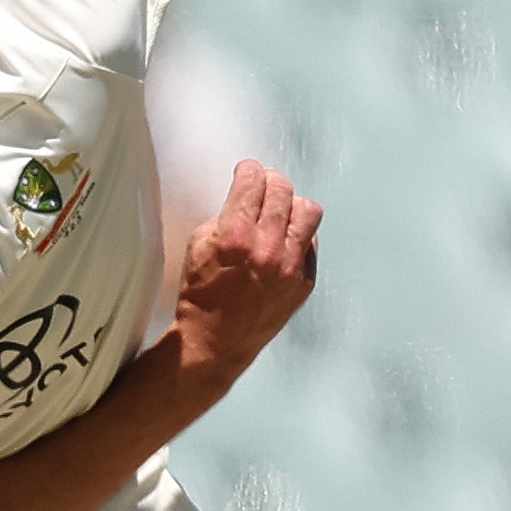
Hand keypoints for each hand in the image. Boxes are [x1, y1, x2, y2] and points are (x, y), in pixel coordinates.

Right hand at [166, 158, 322, 388]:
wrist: (215, 340)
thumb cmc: (201, 293)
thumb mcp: (199, 245)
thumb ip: (226, 215)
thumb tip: (247, 194)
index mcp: (235, 236)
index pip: (253, 181)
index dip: (248, 170)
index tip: (247, 172)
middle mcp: (267, 249)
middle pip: (282, 189)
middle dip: (270, 182)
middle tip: (263, 188)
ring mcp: (290, 266)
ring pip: (308, 211)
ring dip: (292, 205)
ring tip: (280, 213)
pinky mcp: (304, 282)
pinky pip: (311, 243)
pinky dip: (297, 237)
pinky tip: (282, 244)